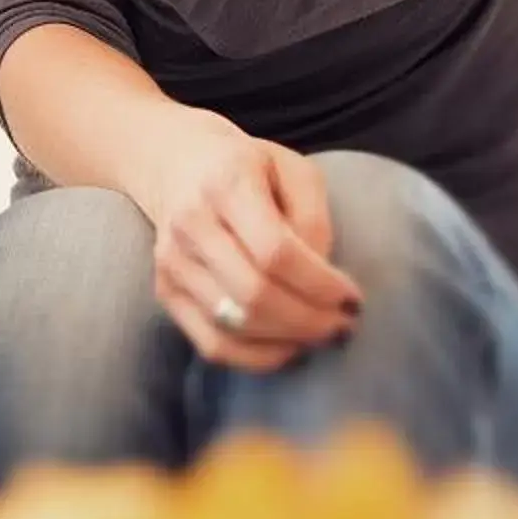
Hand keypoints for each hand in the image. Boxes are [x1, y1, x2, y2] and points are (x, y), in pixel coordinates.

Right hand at [129, 114, 361, 370]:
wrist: (174, 160)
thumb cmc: (247, 166)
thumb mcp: (293, 168)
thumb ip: (313, 218)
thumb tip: (320, 277)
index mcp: (226, 184)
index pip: (275, 252)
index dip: (321, 285)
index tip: (353, 298)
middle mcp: (190, 224)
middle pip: (254, 294)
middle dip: (311, 320)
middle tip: (344, 325)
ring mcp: (171, 261)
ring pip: (235, 324)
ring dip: (289, 340)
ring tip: (321, 333)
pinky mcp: (164, 290)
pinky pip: (212, 344)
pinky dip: (256, 358)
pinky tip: (287, 346)